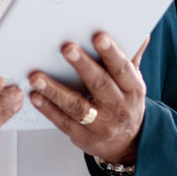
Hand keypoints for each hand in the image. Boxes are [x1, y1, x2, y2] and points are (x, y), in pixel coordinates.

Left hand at [29, 33, 147, 163]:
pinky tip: (36, 97)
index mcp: (132, 90)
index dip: (111, 53)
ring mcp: (101, 125)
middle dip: (83, 66)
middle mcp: (118, 107)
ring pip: (77, 106)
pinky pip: (64, 122)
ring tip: (37, 77)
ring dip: (55, 91)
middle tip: (67, 49)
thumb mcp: (133, 82)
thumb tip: (140, 33)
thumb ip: (131, 57)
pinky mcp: (84, 137)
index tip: (99, 37)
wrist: (128, 142)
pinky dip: (48, 109)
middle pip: (100, 85)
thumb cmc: (125, 103)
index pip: (122, 69)